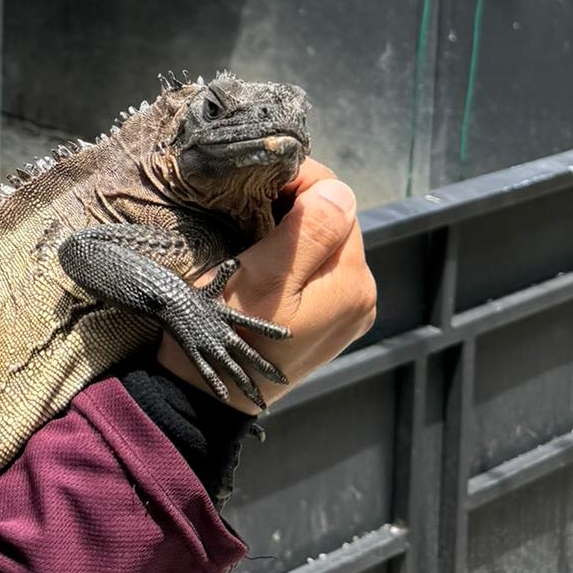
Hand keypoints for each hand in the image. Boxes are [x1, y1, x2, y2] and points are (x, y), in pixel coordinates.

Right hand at [160, 159, 375, 408]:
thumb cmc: (232, 333)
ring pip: (326, 243)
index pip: (340, 202)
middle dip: (299, 202)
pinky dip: (295, 252)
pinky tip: (265, 253)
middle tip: (251, 199)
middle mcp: (361, 296)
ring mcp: (346, 311)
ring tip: (254, 224)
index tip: (260, 178)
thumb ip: (309, 231)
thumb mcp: (265, 276)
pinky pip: (319, 268)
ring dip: (294, 226)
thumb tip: (339, 190)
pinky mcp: (327, 320)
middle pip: (336, 222)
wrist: (211, 394)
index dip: (301, 181)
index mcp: (353, 282)